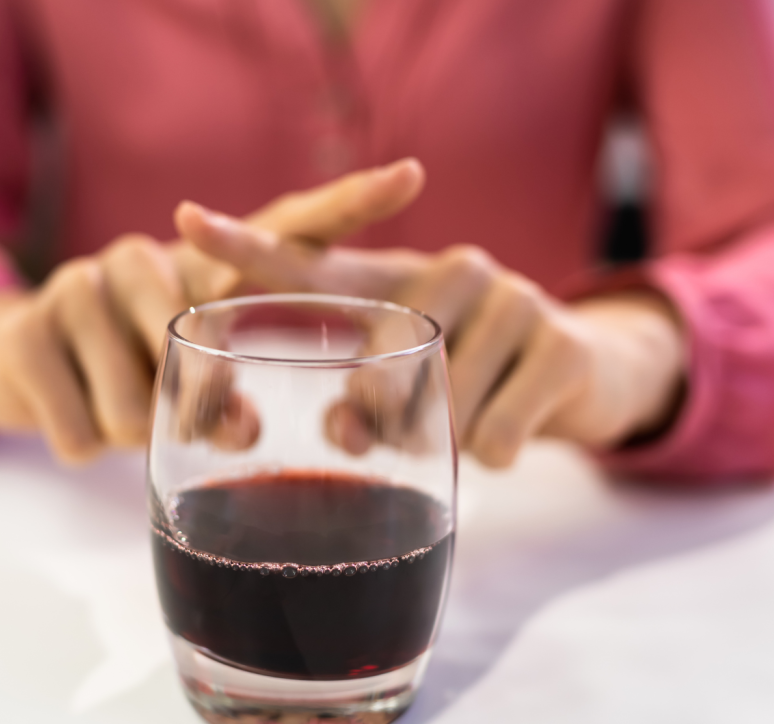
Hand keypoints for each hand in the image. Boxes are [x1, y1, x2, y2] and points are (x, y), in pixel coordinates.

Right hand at [0, 159, 426, 463]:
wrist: (17, 365)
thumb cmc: (135, 372)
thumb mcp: (190, 380)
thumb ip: (231, 398)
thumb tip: (247, 434)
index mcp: (209, 268)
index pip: (289, 228)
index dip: (350, 203)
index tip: (413, 175)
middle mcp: (147, 258)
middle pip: (195, 349)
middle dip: (196, 410)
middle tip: (195, 422)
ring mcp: (78, 284)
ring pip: (134, 406)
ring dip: (130, 433)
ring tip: (119, 409)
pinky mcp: (25, 329)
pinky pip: (77, 429)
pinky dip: (80, 446)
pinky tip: (75, 419)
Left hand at [174, 201, 687, 467]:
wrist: (588, 372)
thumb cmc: (473, 379)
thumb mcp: (411, 388)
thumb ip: (356, 407)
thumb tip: (338, 427)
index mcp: (396, 284)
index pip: (312, 265)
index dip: (247, 245)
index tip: (186, 217)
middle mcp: (451, 272)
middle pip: (377, 370)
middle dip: (381, 424)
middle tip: (402, 432)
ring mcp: (512, 300)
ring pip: (440, 411)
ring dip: (445, 442)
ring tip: (474, 416)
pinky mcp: (560, 344)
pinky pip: (496, 437)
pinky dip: (496, 456)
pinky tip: (511, 430)